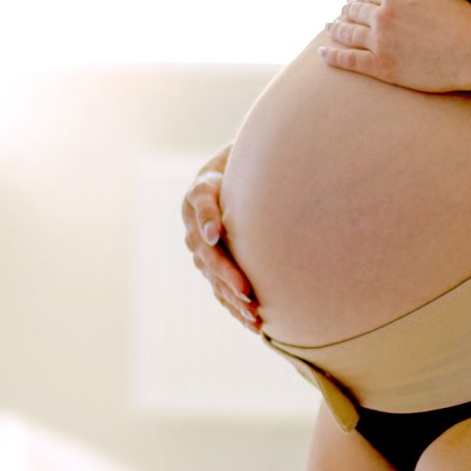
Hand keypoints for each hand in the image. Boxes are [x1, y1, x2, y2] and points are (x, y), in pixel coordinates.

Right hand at [181, 148, 262, 333]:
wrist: (232, 179)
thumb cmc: (244, 165)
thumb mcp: (244, 157)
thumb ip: (252, 158)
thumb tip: (276, 147)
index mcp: (200, 193)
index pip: (202, 203)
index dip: (207, 220)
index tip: (215, 235)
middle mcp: (195, 224)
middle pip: (208, 252)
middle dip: (227, 273)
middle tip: (247, 291)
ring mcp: (201, 248)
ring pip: (213, 277)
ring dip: (232, 297)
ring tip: (253, 314)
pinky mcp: (211, 267)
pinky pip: (220, 290)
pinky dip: (236, 307)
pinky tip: (253, 323)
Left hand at [319, 0, 470, 92]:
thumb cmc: (462, 20)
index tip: (358, 3)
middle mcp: (382, 14)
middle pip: (355, 12)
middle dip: (346, 12)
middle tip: (341, 15)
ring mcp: (379, 41)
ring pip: (348, 33)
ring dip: (335, 30)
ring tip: (329, 29)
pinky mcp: (381, 66)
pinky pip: (348, 60)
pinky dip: (332, 57)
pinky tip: (322, 54)